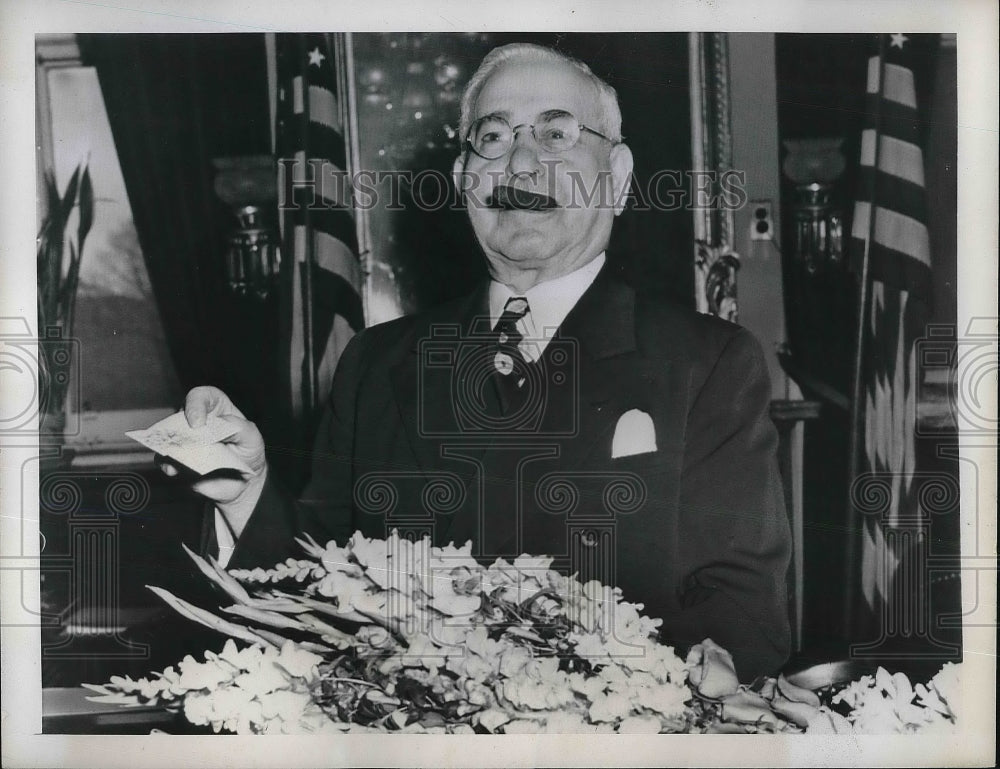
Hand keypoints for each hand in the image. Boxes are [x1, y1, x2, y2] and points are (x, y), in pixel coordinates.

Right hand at [156, 386, 266, 537]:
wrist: (243, 482)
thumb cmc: (248, 452)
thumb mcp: (252, 437)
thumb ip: (239, 428)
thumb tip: (217, 426)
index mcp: (215, 408)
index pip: (201, 396)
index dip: (196, 405)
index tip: (198, 423)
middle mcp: (196, 421)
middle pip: (179, 415)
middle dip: (179, 427)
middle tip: (187, 442)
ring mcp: (185, 440)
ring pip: (168, 437)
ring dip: (169, 446)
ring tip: (177, 458)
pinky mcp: (178, 459)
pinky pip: (164, 459)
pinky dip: (166, 464)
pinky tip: (173, 470)